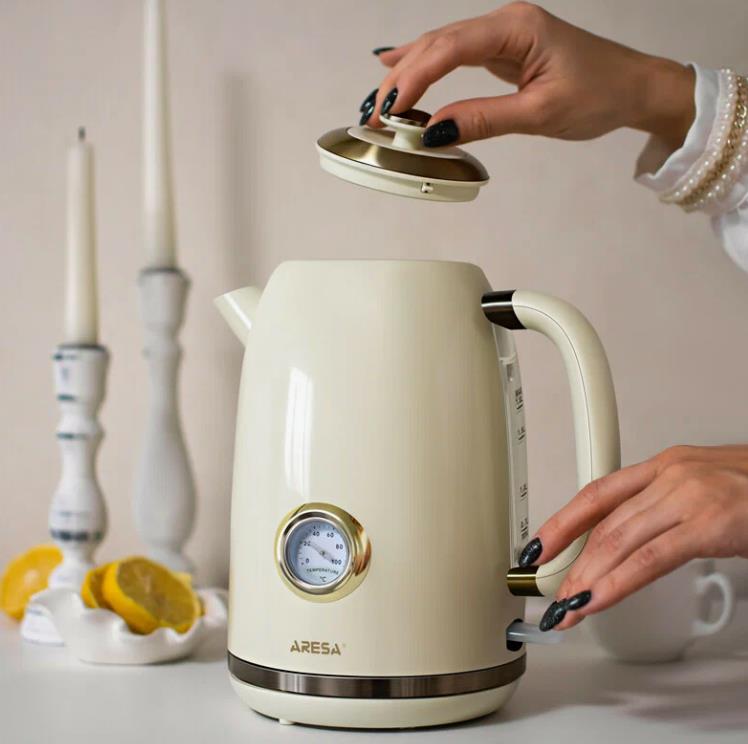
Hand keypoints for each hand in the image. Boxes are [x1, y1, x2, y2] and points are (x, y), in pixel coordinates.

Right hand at [361, 2, 694, 149]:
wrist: (634, 88)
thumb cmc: (600, 94)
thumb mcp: (540, 114)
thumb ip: (484, 119)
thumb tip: (435, 131)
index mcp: (517, 27)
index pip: (450, 48)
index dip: (415, 78)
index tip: (392, 110)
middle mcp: (506, 22)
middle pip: (439, 43)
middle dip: (403, 78)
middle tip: (376, 113)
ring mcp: (504, 34)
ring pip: (443, 47)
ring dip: (410, 72)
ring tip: (380, 99)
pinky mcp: (505, 49)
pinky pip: (456, 54)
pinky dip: (427, 65)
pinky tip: (399, 64)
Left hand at [519, 445, 747, 630]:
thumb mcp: (705, 491)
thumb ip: (666, 511)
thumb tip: (634, 543)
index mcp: (666, 465)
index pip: (597, 493)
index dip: (563, 521)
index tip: (539, 546)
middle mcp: (670, 475)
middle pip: (603, 522)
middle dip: (571, 562)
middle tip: (550, 592)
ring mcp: (689, 496)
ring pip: (618, 541)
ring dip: (586, 579)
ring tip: (567, 607)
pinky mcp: (710, 523)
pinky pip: (650, 559)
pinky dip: (616, 583)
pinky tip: (596, 601)